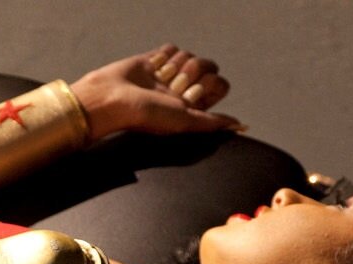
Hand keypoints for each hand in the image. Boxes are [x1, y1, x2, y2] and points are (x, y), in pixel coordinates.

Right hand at [70, 44, 241, 139]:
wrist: (112, 100)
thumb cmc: (145, 117)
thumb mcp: (184, 122)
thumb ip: (212, 123)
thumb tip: (240, 126)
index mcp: (192, 106)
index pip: (218, 84)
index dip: (208, 84)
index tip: (189, 94)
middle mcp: (182, 90)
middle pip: (207, 66)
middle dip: (192, 72)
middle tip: (173, 84)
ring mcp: (169, 74)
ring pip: (190, 54)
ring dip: (176, 64)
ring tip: (159, 78)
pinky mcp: (155, 60)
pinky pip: (172, 48)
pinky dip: (164, 55)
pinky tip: (152, 67)